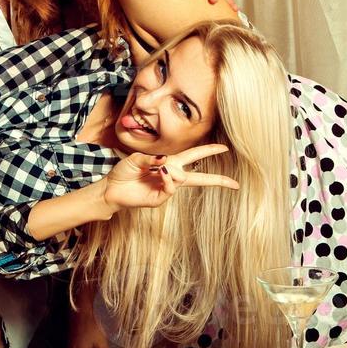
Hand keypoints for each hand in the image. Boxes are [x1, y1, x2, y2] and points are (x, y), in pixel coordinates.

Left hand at [101, 144, 239, 210]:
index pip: (194, 156)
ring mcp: (167, 189)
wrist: (111, 189)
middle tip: (235, 184)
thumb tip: (168, 161)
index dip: (209, 151)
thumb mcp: (137, 159)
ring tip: (159, 169)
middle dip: (218, 180)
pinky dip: (169, 179)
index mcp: (169, 163)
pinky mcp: (160, 199)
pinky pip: (171, 188)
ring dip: (175, 171)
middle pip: (200, 178)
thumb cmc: (124, 172)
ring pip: (184, 179)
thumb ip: (153, 158)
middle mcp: (172, 176)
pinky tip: (160, 173)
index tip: (224, 148)